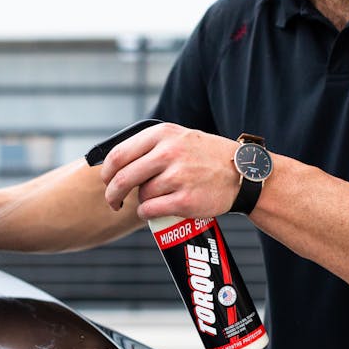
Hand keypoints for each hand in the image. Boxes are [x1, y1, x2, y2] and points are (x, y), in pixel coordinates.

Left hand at [98, 122, 239, 219]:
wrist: (242, 174)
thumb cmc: (205, 157)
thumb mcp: (179, 138)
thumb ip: (150, 146)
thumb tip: (113, 163)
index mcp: (163, 135)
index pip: (119, 154)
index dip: (107, 172)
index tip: (107, 181)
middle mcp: (169, 153)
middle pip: (123, 178)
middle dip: (112, 194)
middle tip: (113, 202)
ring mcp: (178, 177)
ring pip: (140, 194)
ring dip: (140, 201)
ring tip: (154, 199)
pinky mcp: (185, 200)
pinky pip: (150, 210)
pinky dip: (146, 213)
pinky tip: (152, 211)